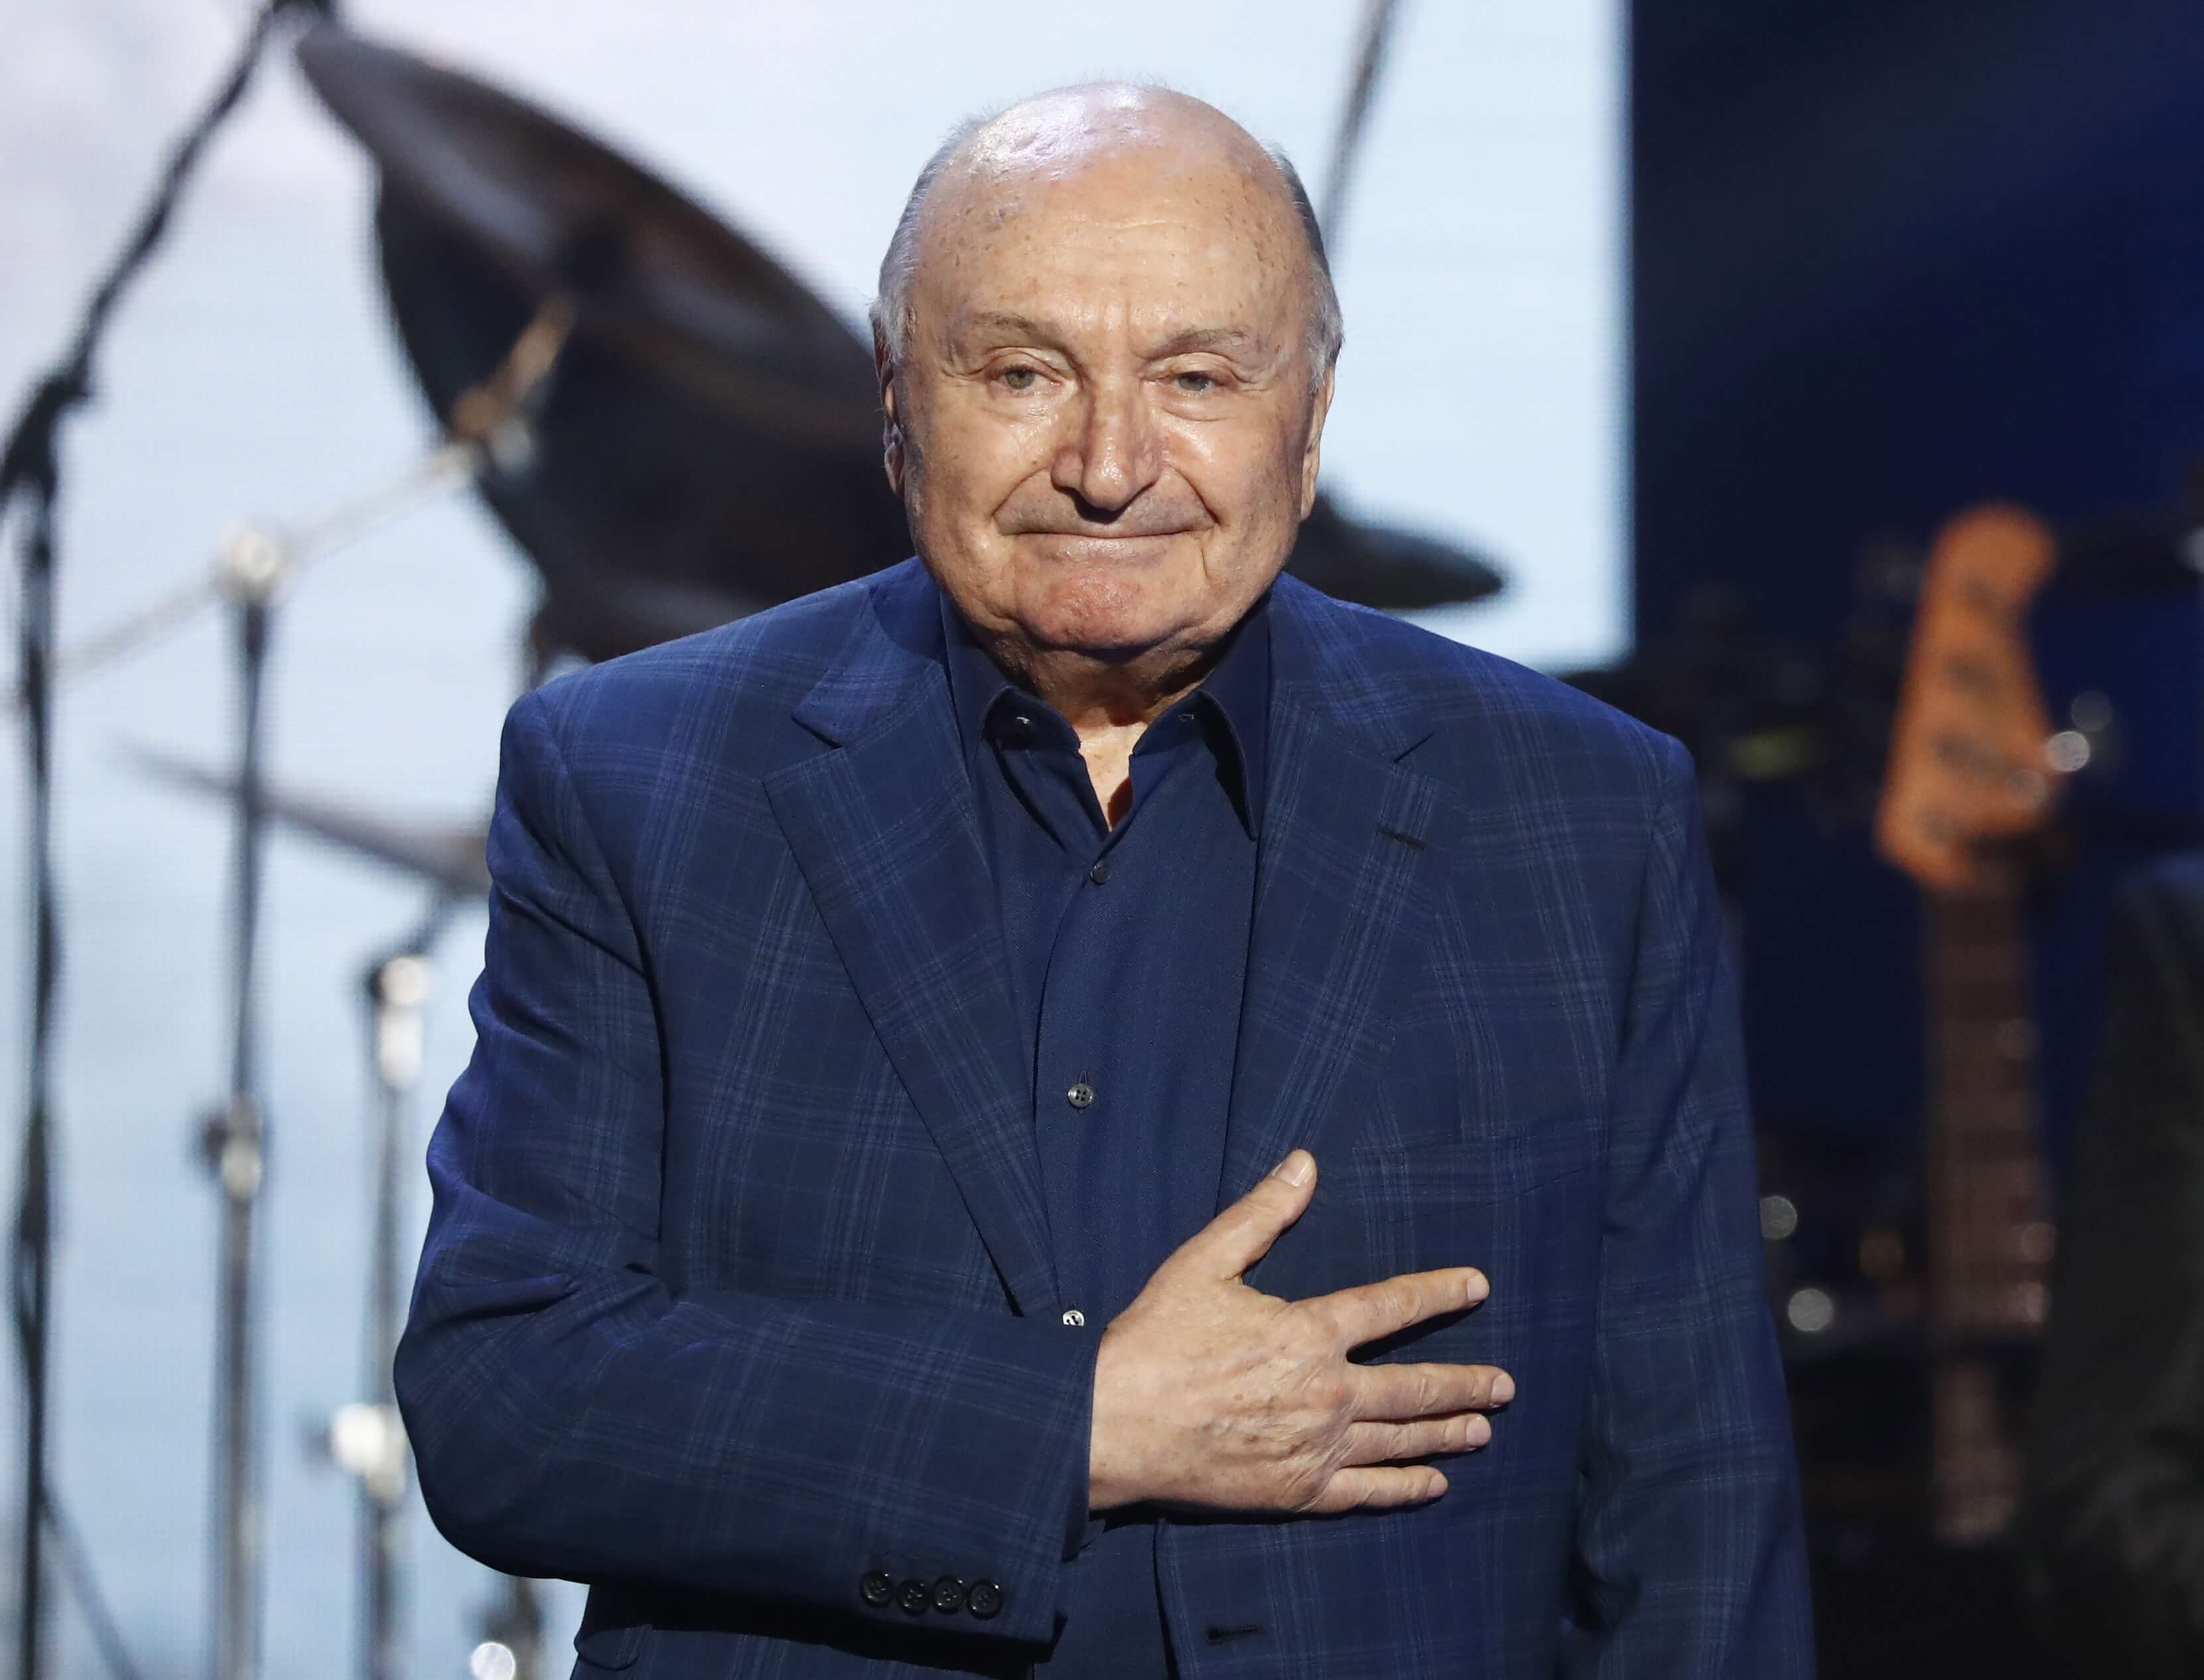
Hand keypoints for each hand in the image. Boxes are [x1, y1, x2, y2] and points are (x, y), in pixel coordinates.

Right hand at [1087, 1149, 1509, 1514]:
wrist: (1114, 1424)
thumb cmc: (1155, 1339)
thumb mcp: (1204, 1261)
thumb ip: (1262, 1214)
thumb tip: (1305, 1164)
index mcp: (1309, 1332)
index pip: (1392, 1307)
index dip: (1439, 1293)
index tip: (1478, 1287)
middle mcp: (1327, 1392)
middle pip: (1415, 1387)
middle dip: (1466, 1383)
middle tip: (1506, 1385)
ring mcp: (1317, 1447)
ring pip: (1401, 1439)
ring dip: (1448, 1432)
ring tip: (1483, 1428)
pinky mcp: (1298, 1491)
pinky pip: (1367, 1491)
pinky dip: (1405, 1487)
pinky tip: (1433, 1485)